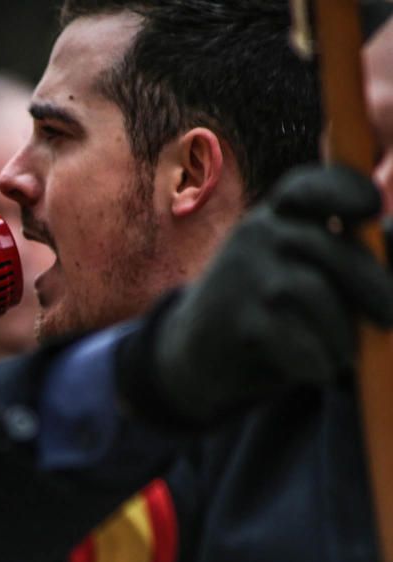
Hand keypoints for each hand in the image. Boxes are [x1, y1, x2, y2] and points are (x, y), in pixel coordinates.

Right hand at [122, 165, 392, 424]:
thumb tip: (391, 243)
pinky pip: (295, 339)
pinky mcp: (235, 320)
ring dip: (341, 334)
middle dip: (373, 287)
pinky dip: (316, 361)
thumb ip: (345, 258)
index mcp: (276, 216)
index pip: (311, 187)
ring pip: (315, 295)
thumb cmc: (265, 311)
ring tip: (341, 356)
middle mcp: (255, 235)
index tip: (371, 209)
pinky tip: (312, 369)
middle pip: (331, 248)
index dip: (346, 189)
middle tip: (389, 319)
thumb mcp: (296, 270)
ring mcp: (240, 275)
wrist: (192, 357)